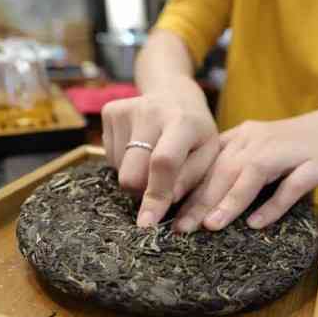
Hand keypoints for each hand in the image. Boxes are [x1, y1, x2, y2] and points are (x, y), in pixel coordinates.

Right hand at [101, 78, 218, 226]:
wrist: (174, 93)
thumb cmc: (196, 133)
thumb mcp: (207, 155)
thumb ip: (191, 180)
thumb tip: (167, 201)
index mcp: (183, 122)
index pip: (163, 163)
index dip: (156, 195)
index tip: (148, 223)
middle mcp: (151, 111)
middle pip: (132, 172)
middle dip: (142, 191)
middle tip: (159, 184)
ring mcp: (127, 109)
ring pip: (118, 169)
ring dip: (135, 175)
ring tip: (151, 157)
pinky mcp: (109, 111)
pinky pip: (109, 157)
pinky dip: (124, 162)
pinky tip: (140, 148)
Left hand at [173, 108, 317, 231]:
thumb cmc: (286, 146)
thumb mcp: (251, 147)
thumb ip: (225, 165)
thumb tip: (186, 194)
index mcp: (239, 138)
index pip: (206, 162)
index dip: (183, 184)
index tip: (162, 206)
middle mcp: (257, 141)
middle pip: (223, 170)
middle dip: (199, 200)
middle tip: (179, 228)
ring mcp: (285, 152)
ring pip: (251, 175)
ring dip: (230, 201)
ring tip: (210, 226)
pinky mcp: (312, 165)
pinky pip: (291, 186)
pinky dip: (273, 205)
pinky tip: (256, 224)